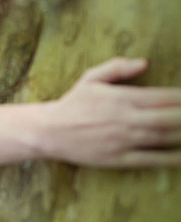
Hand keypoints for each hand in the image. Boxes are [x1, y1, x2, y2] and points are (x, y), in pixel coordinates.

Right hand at [45, 57, 180, 167]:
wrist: (53, 130)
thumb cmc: (74, 102)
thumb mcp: (90, 78)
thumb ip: (117, 67)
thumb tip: (144, 62)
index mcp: (122, 97)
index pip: (164, 96)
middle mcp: (127, 118)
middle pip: (171, 118)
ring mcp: (125, 140)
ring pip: (165, 137)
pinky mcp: (120, 158)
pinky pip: (152, 159)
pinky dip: (172, 158)